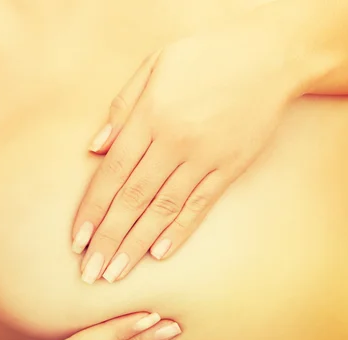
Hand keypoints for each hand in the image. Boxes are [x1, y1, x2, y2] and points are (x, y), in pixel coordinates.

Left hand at [72, 26, 304, 282]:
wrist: (270, 58)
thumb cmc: (206, 58)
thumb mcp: (155, 65)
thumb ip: (122, 107)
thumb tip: (95, 148)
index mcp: (150, 116)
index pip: (112, 172)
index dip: (92, 209)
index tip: (77, 239)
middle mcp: (174, 142)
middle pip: (133, 199)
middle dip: (108, 238)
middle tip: (90, 272)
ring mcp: (204, 158)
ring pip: (163, 210)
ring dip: (136, 245)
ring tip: (116, 273)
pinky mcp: (230, 169)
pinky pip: (200, 206)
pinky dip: (178, 231)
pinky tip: (159, 254)